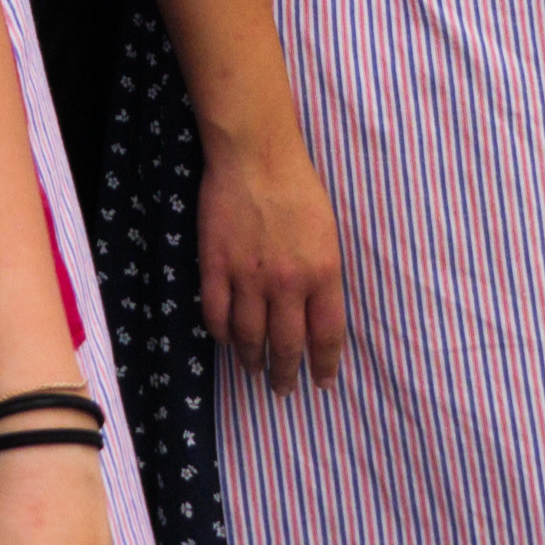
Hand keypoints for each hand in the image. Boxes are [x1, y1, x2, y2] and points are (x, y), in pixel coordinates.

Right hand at [198, 136, 347, 390]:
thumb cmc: (299, 188)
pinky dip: (221, 334)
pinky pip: (216, 315)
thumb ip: (324, 277)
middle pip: (286, 346)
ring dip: (252, 360)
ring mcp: (248, 277)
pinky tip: (226, 339)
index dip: (324, 366)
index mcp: (322, 273)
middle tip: (282, 389)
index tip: (322, 383)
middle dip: (285, 374)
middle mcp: (287, 283)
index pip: (326, 336)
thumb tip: (318, 316)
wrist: (256, 155)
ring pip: (248, 337)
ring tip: (254, 369)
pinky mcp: (216, 266)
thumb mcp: (328, 234)